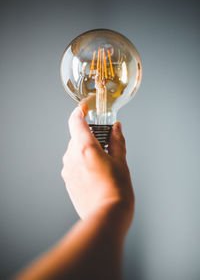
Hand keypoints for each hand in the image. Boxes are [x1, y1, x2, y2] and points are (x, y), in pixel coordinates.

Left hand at [61, 105, 133, 230]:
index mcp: (85, 148)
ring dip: (86, 149)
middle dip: (90, 135)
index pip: (75, 121)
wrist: (107, 216)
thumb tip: (116, 128)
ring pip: (75, 150)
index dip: (80, 111)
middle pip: (77, 136)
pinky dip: (82, 161)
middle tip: (105, 141)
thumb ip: (117, 141)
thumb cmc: (116, 190)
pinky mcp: (67, 180)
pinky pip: (73, 163)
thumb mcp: (121, 161)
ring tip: (103, 161)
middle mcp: (72, 157)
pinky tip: (96, 172)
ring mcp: (67, 169)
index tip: (85, 108)